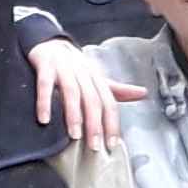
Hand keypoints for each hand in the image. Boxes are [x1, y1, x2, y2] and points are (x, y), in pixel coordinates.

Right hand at [25, 37, 122, 151]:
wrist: (48, 42)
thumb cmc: (74, 66)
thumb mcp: (96, 77)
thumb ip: (117, 89)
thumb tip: (143, 93)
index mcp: (97, 77)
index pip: (109, 102)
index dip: (112, 123)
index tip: (111, 144)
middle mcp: (83, 72)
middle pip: (93, 99)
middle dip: (95, 124)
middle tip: (94, 145)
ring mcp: (63, 68)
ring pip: (72, 92)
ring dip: (74, 115)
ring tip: (74, 135)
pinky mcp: (45, 66)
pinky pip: (44, 85)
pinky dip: (45, 102)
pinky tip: (44, 119)